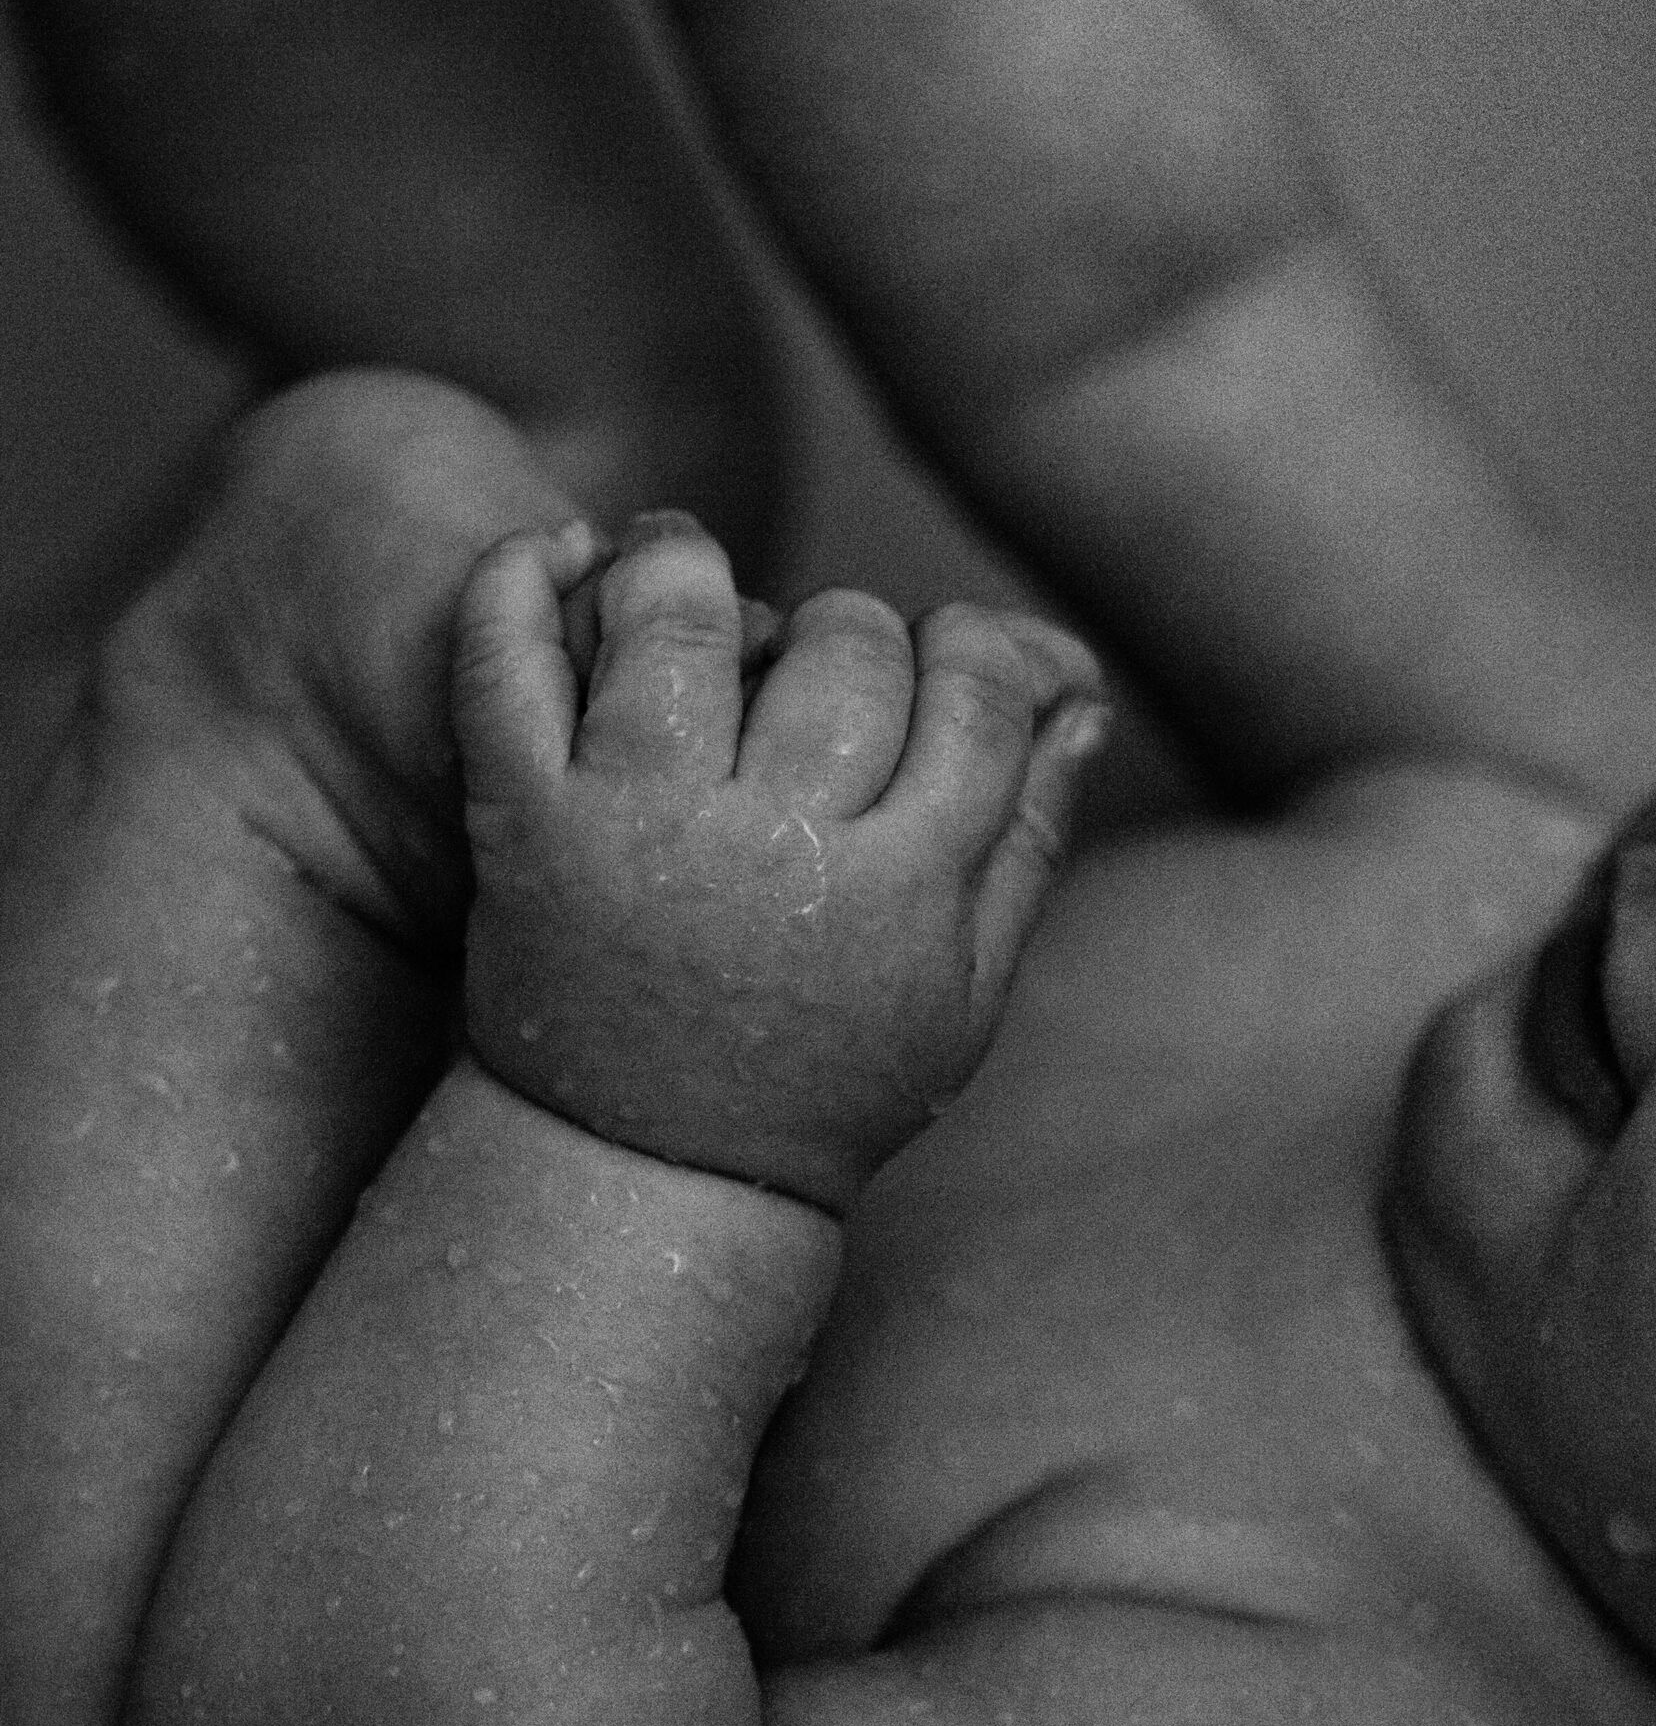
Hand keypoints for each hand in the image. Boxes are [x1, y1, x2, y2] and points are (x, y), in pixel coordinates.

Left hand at [452, 510, 1106, 1211]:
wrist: (640, 1174)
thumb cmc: (824, 1078)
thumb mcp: (964, 990)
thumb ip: (1030, 837)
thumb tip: (1080, 695)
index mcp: (900, 889)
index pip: (975, 692)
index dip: (980, 648)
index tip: (952, 662)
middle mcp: (771, 846)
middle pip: (846, 650)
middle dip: (855, 627)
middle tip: (829, 658)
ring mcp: (635, 826)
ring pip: (681, 621)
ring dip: (689, 564)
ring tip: (684, 561)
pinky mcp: (521, 822)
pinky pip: (505, 666)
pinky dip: (520, 585)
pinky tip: (563, 551)